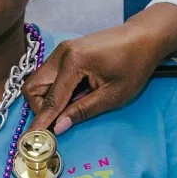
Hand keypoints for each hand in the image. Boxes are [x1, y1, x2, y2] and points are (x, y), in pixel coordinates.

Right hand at [24, 4, 176, 133]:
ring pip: (38, 80)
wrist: (143, 37)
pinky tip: (76, 94)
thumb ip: (82, 111)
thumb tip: (58, 127)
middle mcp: (61, 53)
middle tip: (60, 120)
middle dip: (40, 108)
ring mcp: (61, 50)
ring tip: (74, 105)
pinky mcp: (65, 52)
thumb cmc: (134, 65)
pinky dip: (55, 89)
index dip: (42, 122)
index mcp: (73, 62)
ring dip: (48, 99)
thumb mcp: (112, 95)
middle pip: (33, 87)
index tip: (33, 140)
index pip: (50, 99)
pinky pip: (49, 75)